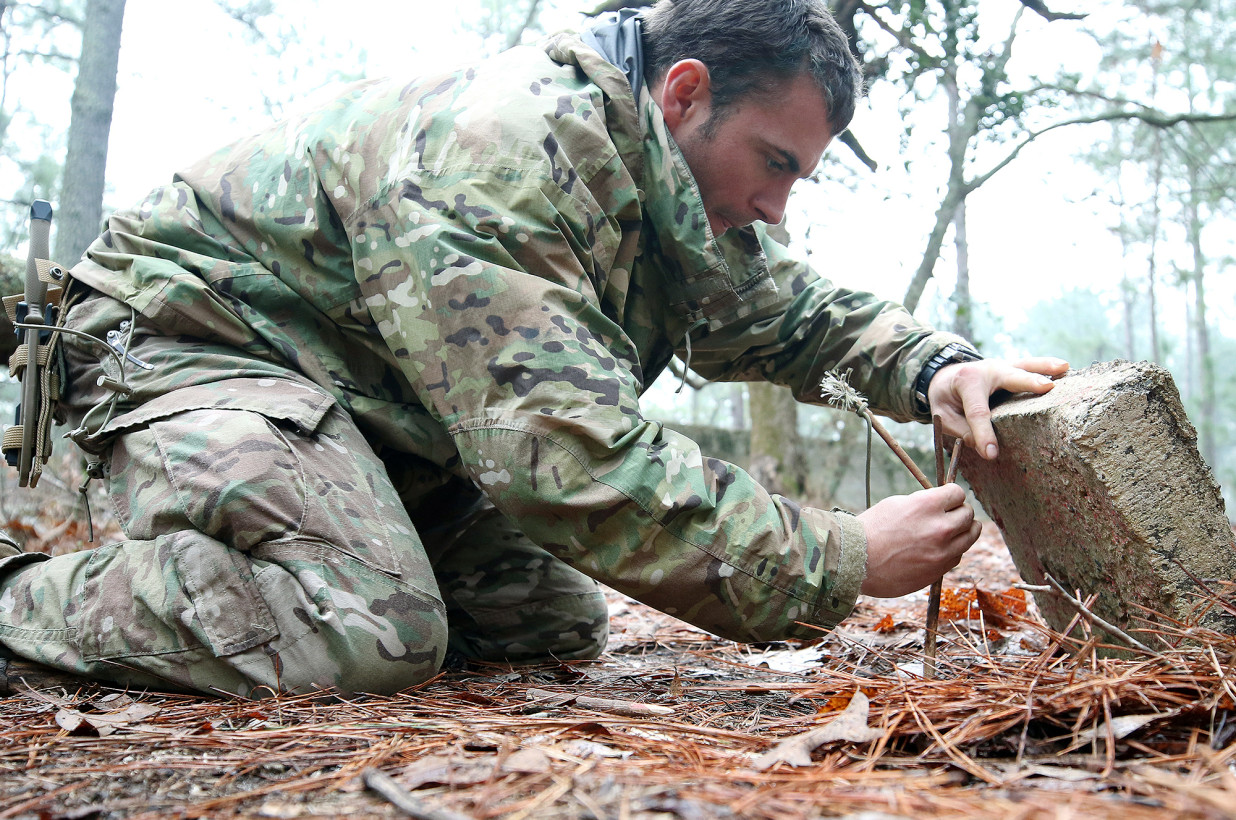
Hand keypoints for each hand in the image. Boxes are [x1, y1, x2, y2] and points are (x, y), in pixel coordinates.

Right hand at [857, 485, 980, 597]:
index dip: (951, 494)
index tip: (947, 498)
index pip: (958, 493)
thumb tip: (941, 504)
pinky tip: (938, 547)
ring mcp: (942, 552)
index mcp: (927, 506)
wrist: (856, 561)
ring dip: (963, 530)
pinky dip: (952, 549)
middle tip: (950, 513)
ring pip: (971, 536)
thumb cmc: (872, 529)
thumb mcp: (896, 504)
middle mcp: (940, 528)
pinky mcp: (939, 570)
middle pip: (968, 514)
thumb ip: (923, 503)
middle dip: (959, 511)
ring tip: (952, 530)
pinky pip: (957, 555)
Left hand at [927, 356, 1068, 459]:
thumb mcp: (943, 416)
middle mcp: (986, 369)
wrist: (944, 376)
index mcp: (966, 382)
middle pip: (1010, 378)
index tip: (991, 453)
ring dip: (1045, 368)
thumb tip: (985, 448)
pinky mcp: (1011, 368)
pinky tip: (1065, 367)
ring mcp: (1001, 366)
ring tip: (1064, 368)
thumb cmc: (946, 398)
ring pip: (1024, 366)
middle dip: (1028, 383)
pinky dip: (1046, 365)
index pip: (978, 411)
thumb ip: (962, 430)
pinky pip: (1030, 366)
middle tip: (1047, 388)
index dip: (984, 433)